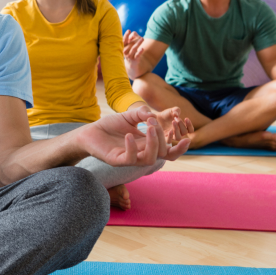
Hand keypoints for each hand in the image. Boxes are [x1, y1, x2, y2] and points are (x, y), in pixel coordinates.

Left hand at [75, 109, 190, 165]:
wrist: (89, 132)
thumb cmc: (110, 126)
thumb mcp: (129, 116)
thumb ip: (142, 114)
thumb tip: (153, 115)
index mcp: (147, 145)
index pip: (168, 152)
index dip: (179, 148)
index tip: (187, 138)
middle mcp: (141, 154)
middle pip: (162, 153)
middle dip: (163, 137)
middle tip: (154, 123)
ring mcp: (130, 159)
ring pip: (150, 159)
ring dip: (153, 143)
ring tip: (149, 127)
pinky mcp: (117, 160)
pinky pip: (130, 159)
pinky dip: (132, 147)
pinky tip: (129, 135)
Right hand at [122, 31, 147, 77]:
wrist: (133, 69)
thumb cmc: (132, 56)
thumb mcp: (131, 48)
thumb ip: (132, 40)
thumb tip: (134, 32)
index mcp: (123, 49)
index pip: (123, 41)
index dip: (126, 36)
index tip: (129, 30)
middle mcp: (125, 53)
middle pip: (128, 45)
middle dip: (132, 39)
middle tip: (136, 34)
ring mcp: (129, 57)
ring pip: (133, 49)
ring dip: (138, 43)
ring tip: (142, 38)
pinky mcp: (135, 61)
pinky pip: (137, 56)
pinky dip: (139, 52)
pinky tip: (142, 48)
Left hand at [152, 106, 193, 149]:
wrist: (155, 117)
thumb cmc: (165, 115)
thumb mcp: (171, 110)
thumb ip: (176, 110)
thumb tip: (176, 114)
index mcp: (182, 128)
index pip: (190, 130)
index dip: (190, 125)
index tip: (186, 118)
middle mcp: (178, 133)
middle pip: (184, 133)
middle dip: (182, 125)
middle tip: (176, 118)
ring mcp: (171, 136)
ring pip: (178, 137)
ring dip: (177, 129)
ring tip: (173, 121)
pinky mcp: (164, 138)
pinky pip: (169, 141)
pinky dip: (171, 136)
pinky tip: (169, 130)